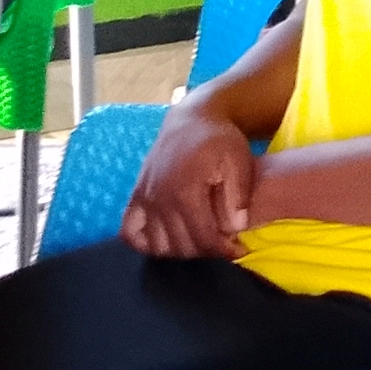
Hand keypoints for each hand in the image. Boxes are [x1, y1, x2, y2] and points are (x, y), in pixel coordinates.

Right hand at [121, 102, 257, 260]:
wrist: (193, 119)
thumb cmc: (220, 141)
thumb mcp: (239, 163)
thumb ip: (239, 197)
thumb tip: (235, 229)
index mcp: (186, 191)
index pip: (203, 238)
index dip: (224, 250)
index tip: (239, 250)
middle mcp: (160, 198)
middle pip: (181, 245)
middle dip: (206, 250)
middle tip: (223, 243)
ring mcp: (144, 197)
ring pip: (157, 245)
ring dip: (181, 250)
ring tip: (201, 238)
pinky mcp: (136, 195)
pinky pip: (130, 232)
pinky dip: (146, 243)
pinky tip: (168, 239)